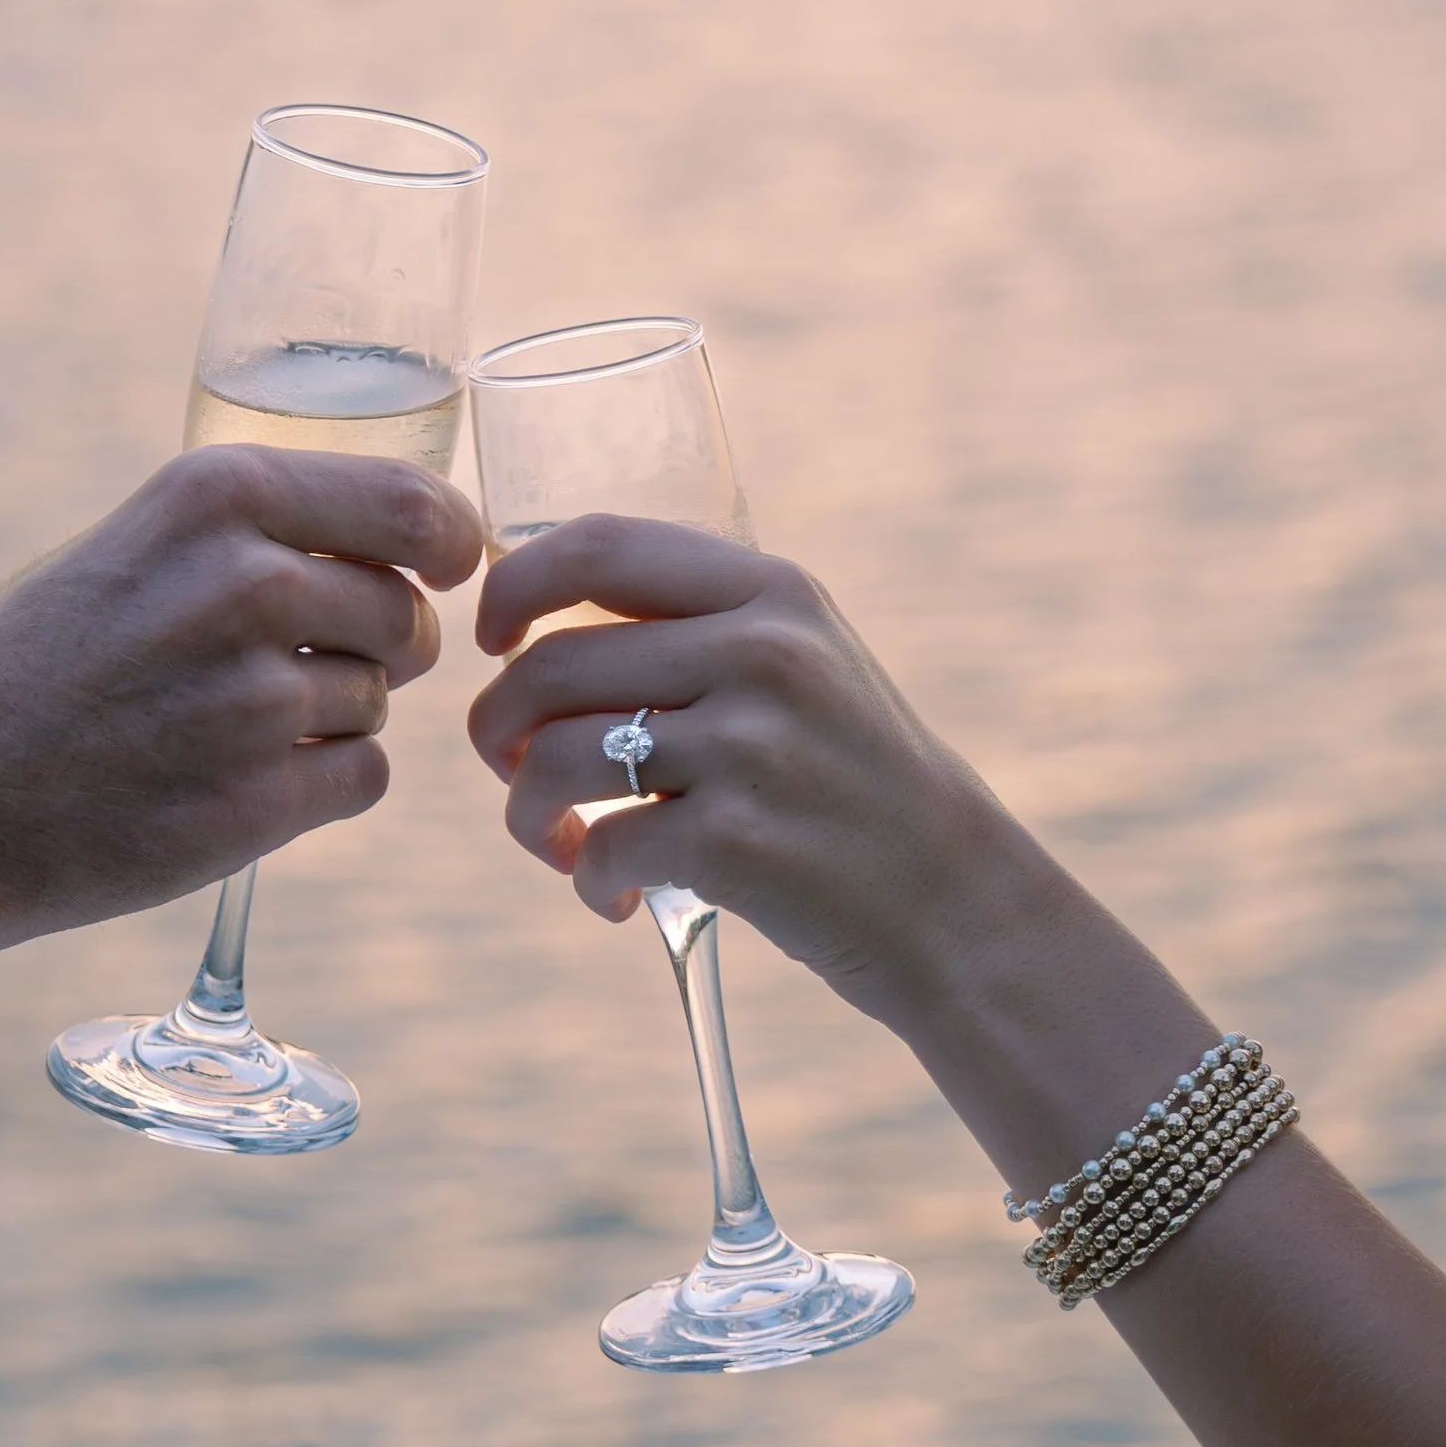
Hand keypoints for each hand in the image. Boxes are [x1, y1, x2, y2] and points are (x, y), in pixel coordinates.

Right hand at [0, 444, 481, 980]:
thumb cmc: (23, 665)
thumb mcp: (133, 544)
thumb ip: (252, 533)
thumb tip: (399, 536)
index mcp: (218, 494)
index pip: (415, 505)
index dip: (447, 543)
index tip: (447, 565)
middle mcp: (248, 581)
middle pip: (406, 612)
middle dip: (374, 642)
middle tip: (285, 667)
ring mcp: (256, 695)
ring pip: (381, 699)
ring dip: (331, 717)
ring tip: (220, 727)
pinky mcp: (258, 800)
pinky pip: (361, 778)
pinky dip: (319, 785)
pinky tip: (235, 782)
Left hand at [467, 515, 1020, 1029]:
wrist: (953, 900)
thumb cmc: (850, 777)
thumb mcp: (803, 659)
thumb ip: (697, 623)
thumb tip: (531, 617)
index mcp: (770, 590)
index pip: (598, 545)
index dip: (515, 588)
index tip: (492, 640)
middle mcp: (762, 652)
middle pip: (550, 663)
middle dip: (499, 726)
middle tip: (512, 771)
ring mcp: (752, 746)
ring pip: (554, 757)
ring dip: (527, 813)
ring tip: (558, 844)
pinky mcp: (738, 843)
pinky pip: (600, 848)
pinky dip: (585, 880)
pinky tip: (615, 898)